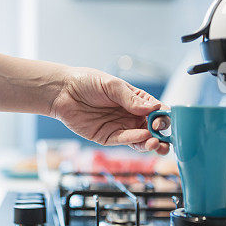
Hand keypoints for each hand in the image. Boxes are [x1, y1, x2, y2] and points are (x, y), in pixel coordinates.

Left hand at [50, 68, 169, 153]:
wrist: (62, 91)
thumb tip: (153, 108)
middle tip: (162, 136)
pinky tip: (142, 138)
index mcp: (135, 99)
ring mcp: (120, 127)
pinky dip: (135, 141)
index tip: (162, 119)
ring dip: (151, 142)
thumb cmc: (86, 82)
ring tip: (156, 144)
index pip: (156, 110)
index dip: (163, 116)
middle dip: (161, 134)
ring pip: (141, 139)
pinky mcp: (107, 137)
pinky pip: (124, 141)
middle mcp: (130, 115)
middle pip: (152, 128)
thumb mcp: (111, 85)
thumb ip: (131, 98)